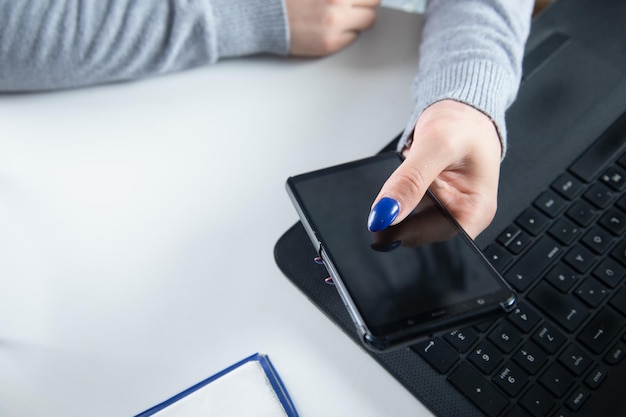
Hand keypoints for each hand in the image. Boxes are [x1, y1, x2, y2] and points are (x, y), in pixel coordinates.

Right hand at [285, 0, 380, 55]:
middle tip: (353, 6)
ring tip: (344, 17)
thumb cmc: (288, 1)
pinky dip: (347, 33)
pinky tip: (333, 29)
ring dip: (360, 19)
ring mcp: (335, 25)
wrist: (267, 19)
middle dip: (365, 3)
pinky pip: (353, 38)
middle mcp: (337, 3)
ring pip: (368, 21)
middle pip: (373, 2)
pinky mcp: (330, 43)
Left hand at [367, 100, 501, 238]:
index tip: (382, 219)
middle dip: (398, 218)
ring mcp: (442, 210)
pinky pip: (404, 208)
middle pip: (420, 235)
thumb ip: (410, 180)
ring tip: (399, 183)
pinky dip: (395, 197)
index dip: (407, 233)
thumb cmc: (464, 123)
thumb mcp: (437, 145)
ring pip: (407, 223)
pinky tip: (398, 184)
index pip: (437, 239)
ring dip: (394, 207)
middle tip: (384, 198)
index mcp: (476, 211)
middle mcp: (461, 215)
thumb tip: (385, 213)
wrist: (460, 108)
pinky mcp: (428, 202)